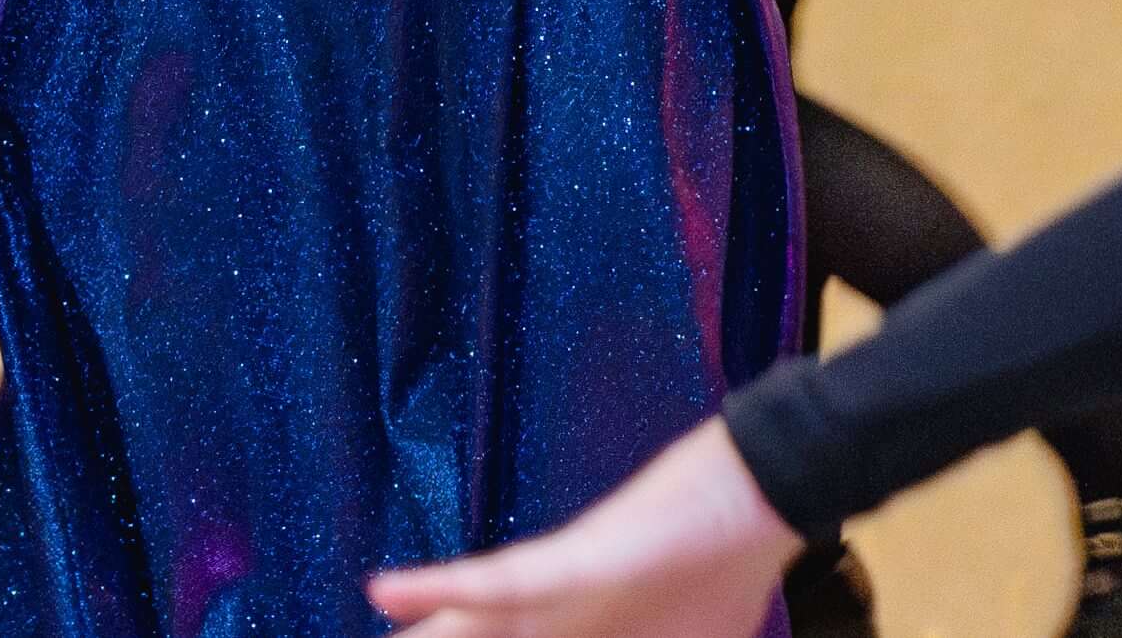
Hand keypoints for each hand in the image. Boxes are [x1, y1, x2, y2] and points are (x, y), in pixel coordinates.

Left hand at [367, 419, 799, 637]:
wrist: (753, 498)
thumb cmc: (718, 575)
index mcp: (570, 635)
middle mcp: (548, 616)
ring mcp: (553, 588)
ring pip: (461, 623)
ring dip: (414, 633)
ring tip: (368, 617)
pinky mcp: (567, 562)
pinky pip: (497, 582)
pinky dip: (441, 587)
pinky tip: (386, 590)